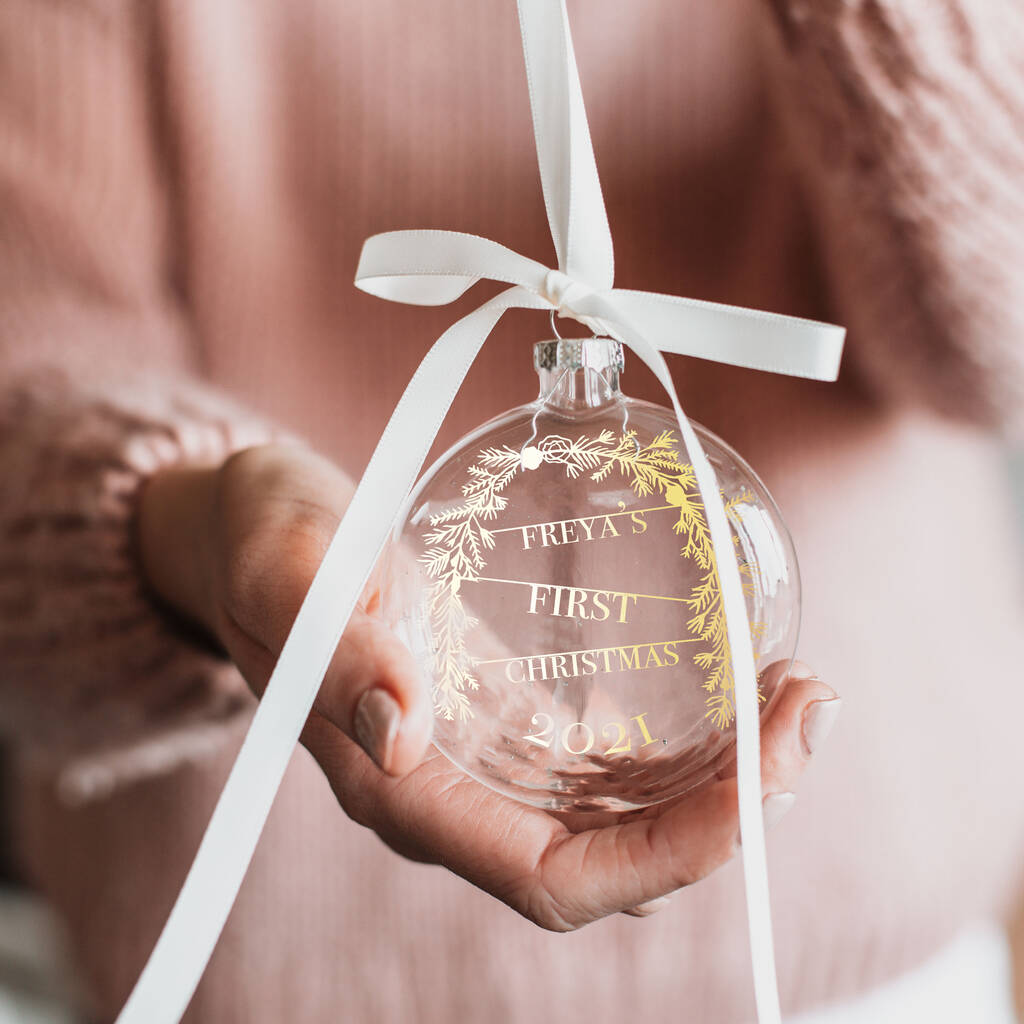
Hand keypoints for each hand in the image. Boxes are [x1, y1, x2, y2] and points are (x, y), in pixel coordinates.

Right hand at [138, 442, 840, 928]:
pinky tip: (731, 679)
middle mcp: (459, 797)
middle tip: (807, 707)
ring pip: (632, 816)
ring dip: (727, 775)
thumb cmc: (268, 546)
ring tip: (796, 690)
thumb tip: (397, 734)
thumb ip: (335, 648)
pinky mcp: (514, 721)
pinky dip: (687, 737)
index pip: (557, 878)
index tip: (760, 785)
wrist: (264, 538)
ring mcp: (493, 764)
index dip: (667, 857)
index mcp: (403, 790)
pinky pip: (616, 761)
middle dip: (731, 812)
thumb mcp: (289, 572)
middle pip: (619, 860)